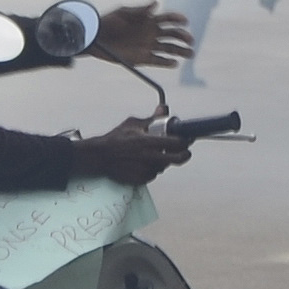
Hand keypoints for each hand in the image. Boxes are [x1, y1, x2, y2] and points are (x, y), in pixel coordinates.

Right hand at [74, 120, 194, 187]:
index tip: (188, 139)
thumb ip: (151, 119)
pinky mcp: (141, 179)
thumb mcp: (132, 124)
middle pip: (177, 159)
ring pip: (164, 166)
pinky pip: (154, 174)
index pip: (176, 142)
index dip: (185, 141)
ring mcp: (145, 170)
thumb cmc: (116, 138)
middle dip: (184, 155)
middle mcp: (149, 157)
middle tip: (185, 152)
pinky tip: (144, 162)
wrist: (100, 158)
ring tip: (153, 153)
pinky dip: (152, 168)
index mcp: (148, 141)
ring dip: (164, 160)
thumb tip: (164, 109)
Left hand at [95, 3, 193, 71]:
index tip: (185, 21)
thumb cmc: (108, 22)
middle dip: (183, 37)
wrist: (95, 38)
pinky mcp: (142, 58)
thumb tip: (155, 3)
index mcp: (149, 20)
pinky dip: (167, 63)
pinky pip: (158, 61)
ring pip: (169, 49)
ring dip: (180, 51)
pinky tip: (174, 63)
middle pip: (173, 35)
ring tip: (189, 54)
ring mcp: (148, 46)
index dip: (178, 19)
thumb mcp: (122, 12)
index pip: (168, 19)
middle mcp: (151, 33)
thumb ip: (139, 10)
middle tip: (190, 41)